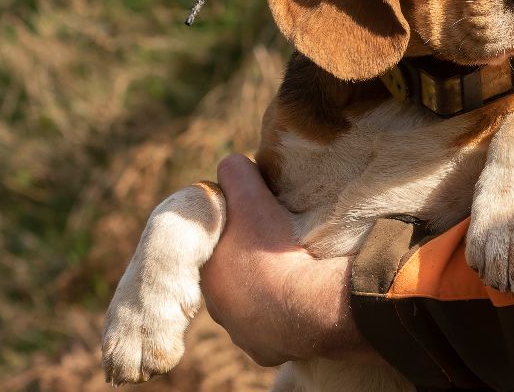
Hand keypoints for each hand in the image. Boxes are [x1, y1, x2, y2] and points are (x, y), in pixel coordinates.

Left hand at [200, 154, 376, 366]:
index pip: (216, 245)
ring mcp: (242, 333)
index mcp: (206, 273)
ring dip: (270, 290)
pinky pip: (276, 329)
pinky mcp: (267, 351)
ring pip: (253, 305)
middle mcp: (217, 309)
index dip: (236, 230)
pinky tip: (302, 300)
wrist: (306, 305)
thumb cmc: (273, 249)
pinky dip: (287, 315)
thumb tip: (232, 163)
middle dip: (251, 263)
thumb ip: (236, 173)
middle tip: (279, 247)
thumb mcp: (252, 196)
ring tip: (295, 274)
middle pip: (233, 277)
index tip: (258, 222)